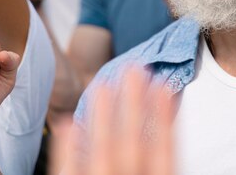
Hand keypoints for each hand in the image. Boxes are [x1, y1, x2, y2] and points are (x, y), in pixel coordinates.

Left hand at [57, 69, 174, 174]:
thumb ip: (157, 160)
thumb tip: (167, 130)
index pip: (164, 150)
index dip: (163, 117)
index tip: (162, 87)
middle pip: (132, 143)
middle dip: (133, 104)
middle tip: (133, 70)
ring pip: (102, 152)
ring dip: (101, 117)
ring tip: (103, 86)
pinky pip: (71, 170)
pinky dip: (69, 147)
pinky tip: (68, 124)